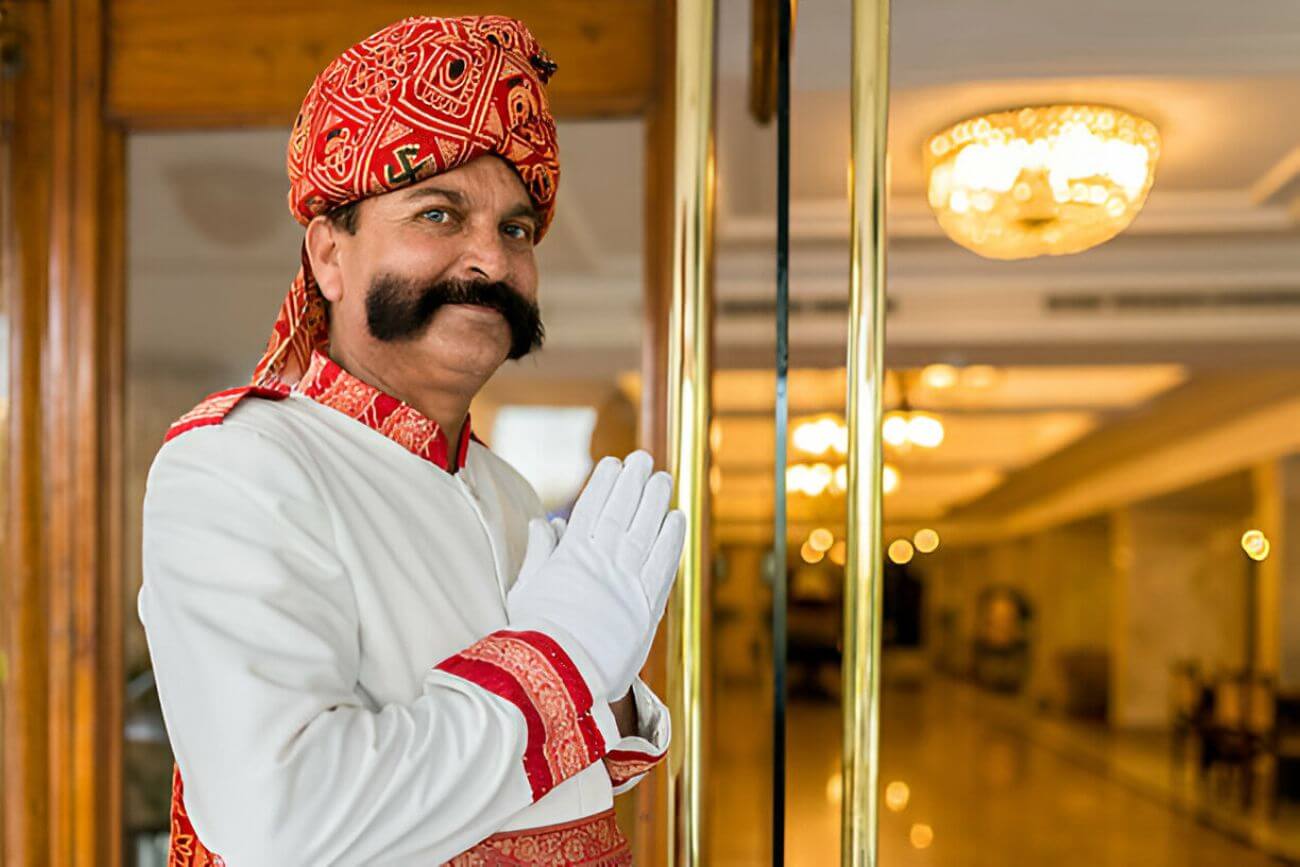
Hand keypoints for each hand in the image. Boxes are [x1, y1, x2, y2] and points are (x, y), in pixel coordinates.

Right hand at [507, 451, 685, 700]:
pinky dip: (671, 539)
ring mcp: (627, 582)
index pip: (592, 508)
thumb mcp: (525, 589)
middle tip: (643, 459)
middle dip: (633, 482)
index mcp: (571, 556)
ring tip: (662, 479)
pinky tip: (677, 519)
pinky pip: (663, 564)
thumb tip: (545, 522)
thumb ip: (539, 553)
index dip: (604, 483)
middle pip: (622, 513)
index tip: (612, 463)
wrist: (558, 675)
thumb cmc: (533, 636)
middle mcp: (603, 562)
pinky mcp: (647, 606)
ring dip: (655, 502)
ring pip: (645, 531)